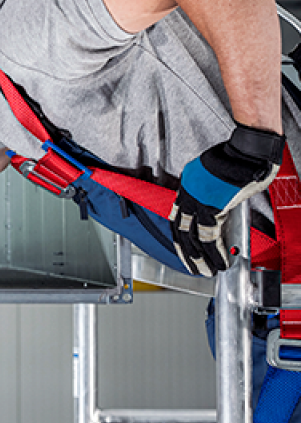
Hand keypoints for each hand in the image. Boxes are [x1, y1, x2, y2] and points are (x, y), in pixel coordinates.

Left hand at [170, 123, 284, 275]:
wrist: (245, 152)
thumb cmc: (236, 159)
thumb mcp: (212, 176)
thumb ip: (208, 193)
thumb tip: (214, 210)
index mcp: (186, 185)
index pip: (177, 215)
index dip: (180, 235)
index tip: (184, 248)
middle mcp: (187, 193)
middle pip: (180, 229)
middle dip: (186, 251)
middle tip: (191, 266)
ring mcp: (197, 200)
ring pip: (193, 236)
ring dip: (199, 257)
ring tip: (206, 271)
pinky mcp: (212, 207)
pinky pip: (209, 236)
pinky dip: (214, 252)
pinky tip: (219, 262)